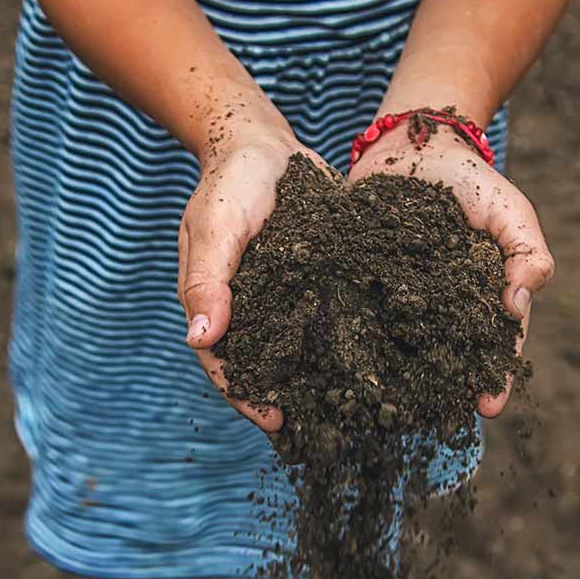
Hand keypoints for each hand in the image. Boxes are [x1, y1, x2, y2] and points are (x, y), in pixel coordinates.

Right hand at [180, 126, 334, 432]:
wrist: (262, 143)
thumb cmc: (230, 182)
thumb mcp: (216, 225)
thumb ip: (208, 278)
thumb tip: (199, 338)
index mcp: (215, 305)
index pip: (225, 363)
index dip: (247, 396)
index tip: (274, 423)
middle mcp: (250, 310)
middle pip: (265, 367)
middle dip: (288, 401)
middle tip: (320, 435)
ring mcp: (284, 299)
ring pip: (300, 349)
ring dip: (320, 379)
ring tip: (354, 413)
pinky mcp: (317, 282)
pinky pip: (330, 317)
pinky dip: (347, 340)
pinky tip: (380, 361)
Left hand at [347, 122, 554, 418]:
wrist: (414, 144)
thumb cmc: (472, 182)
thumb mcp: (511, 212)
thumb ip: (527, 255)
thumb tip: (517, 307)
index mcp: (480, 299)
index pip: (493, 345)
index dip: (493, 377)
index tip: (489, 407)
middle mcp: (439, 309)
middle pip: (445, 359)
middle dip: (442, 392)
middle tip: (437, 423)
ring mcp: (397, 300)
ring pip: (398, 348)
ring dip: (393, 380)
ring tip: (388, 413)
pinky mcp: (357, 284)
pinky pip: (354, 317)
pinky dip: (348, 341)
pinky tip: (339, 369)